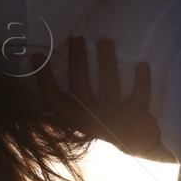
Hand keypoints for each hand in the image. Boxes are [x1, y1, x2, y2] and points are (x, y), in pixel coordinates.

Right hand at [35, 38, 174, 161]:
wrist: (137, 142)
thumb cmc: (106, 116)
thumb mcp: (86, 111)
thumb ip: (76, 92)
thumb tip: (54, 57)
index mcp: (74, 116)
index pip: (52, 98)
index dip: (43, 77)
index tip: (38, 55)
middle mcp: (91, 119)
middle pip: (80, 86)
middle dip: (77, 60)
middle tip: (76, 38)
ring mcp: (114, 119)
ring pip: (109, 87)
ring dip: (106, 63)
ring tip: (105, 42)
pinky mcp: (137, 118)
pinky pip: (139, 95)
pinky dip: (142, 79)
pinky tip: (142, 64)